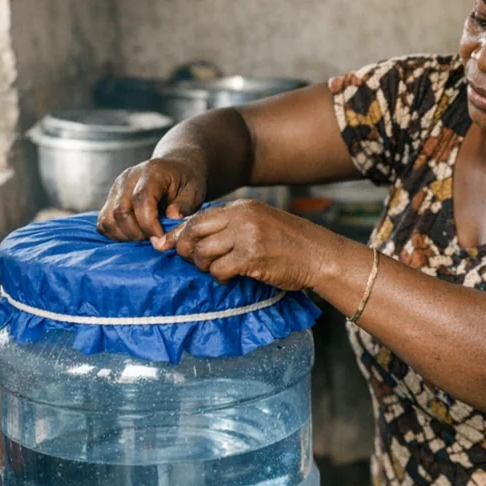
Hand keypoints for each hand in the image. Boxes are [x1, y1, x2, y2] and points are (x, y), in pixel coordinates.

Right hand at [98, 157, 205, 241]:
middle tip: (155, 240)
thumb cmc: (186, 181)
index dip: (149, 225)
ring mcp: (116, 188)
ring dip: (125, 236)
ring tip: (144, 237)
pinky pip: (103, 222)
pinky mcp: (110, 199)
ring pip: (108, 219)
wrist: (175, 168)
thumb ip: (185, 205)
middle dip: (138, 234)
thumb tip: (172, 217)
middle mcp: (128, 178)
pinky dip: (116, 234)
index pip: (141, 200)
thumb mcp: (195, 190)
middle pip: (121, 212)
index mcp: (151, 173)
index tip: (161, 239)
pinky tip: (134, 235)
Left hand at [153, 200, 340, 289]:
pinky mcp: (251, 258)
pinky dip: (219, 277)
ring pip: (203, 252)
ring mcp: (246, 237)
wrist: (320, 255)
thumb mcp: (261, 222)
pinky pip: (219, 270)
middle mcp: (241, 218)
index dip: (178, 232)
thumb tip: (199, 238)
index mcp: (242, 208)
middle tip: (190, 261)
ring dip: (203, 266)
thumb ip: (234, 225)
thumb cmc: (291, 243)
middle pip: (194, 232)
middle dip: (184, 249)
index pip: (198, 217)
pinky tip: (229, 278)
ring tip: (216, 270)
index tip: (165, 244)